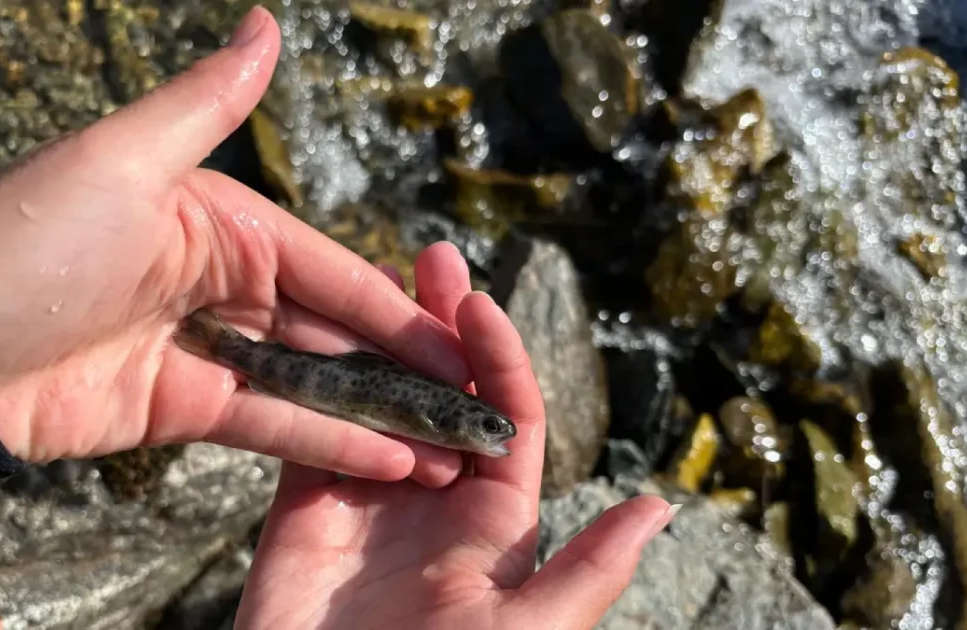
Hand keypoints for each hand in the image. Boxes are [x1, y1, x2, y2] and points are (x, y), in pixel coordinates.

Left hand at [0, 6, 469, 485]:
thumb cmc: (26, 242)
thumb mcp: (120, 161)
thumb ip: (206, 106)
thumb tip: (268, 23)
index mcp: (222, 223)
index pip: (331, 270)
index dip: (399, 311)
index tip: (459, 345)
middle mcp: (223, 285)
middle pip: (334, 331)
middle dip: (403, 369)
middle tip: (473, 404)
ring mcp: (206, 352)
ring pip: (312, 383)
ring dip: (378, 415)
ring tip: (447, 445)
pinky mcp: (183, 411)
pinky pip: (268, 426)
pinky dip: (326, 444)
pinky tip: (387, 462)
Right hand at [235, 244, 676, 629]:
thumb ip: (588, 568)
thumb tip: (659, 505)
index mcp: (495, 517)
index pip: (506, 415)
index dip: (497, 355)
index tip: (480, 303)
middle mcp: (433, 493)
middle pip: (441, 388)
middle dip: (438, 322)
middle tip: (431, 260)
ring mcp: (369, 493)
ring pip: (378, 395)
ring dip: (377, 334)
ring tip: (370, 273)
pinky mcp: (307, 502)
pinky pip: (315, 428)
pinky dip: (316, 381)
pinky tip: (315, 330)